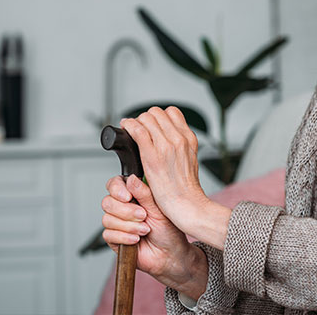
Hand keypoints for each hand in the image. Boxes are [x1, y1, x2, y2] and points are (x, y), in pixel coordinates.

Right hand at [102, 173, 206, 296]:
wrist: (170, 254)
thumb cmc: (168, 230)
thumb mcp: (159, 208)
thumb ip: (144, 193)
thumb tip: (131, 178)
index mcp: (133, 194)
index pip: (114, 184)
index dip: (117, 189)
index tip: (128, 196)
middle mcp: (123, 207)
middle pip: (107, 202)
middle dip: (126, 211)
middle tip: (143, 216)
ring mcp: (117, 223)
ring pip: (107, 219)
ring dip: (129, 226)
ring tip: (145, 230)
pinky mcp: (114, 239)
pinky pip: (109, 234)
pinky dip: (124, 237)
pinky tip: (136, 240)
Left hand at [121, 106, 231, 248]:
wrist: (188, 204)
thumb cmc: (187, 189)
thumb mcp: (190, 161)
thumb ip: (180, 148)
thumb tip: (167, 141)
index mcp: (188, 139)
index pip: (172, 112)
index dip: (158, 117)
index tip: (151, 125)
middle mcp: (179, 139)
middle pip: (157, 112)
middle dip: (145, 118)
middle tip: (139, 128)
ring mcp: (166, 146)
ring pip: (146, 118)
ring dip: (136, 122)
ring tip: (131, 129)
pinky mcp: (152, 156)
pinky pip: (138, 131)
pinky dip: (129, 126)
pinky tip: (126, 128)